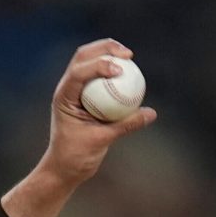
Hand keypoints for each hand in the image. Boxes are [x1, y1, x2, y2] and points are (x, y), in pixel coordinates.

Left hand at [0, 39, 158, 216]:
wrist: (64, 168)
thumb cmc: (76, 156)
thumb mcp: (102, 140)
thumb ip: (126, 125)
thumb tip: (151, 113)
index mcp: (64, 97)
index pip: (78, 72)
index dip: (99, 65)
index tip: (120, 70)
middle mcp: (67, 89)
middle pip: (83, 56)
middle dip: (105, 48)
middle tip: (128, 53)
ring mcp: (75, 90)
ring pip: (89, 62)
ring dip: (108, 53)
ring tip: (129, 56)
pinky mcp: (84, 96)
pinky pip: (99, 77)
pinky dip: (113, 71)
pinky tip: (130, 73)